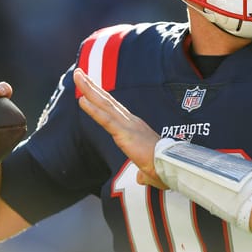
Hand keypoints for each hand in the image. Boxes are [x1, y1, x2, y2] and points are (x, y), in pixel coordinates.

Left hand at [73, 68, 167, 189]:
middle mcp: (131, 122)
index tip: (89, 87)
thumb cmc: (165, 170)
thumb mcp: (150, 171)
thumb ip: (144, 173)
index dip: (101, 98)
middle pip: (107, 101)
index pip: (114, 110)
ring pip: (104, 104)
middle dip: (91, 86)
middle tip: (79, 72)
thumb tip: (142, 178)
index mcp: (135, 128)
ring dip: (89, 89)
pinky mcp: (125, 134)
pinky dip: (93, 110)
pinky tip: (81, 100)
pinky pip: (106, 120)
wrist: (173, 169)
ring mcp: (128, 126)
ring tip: (77, 75)